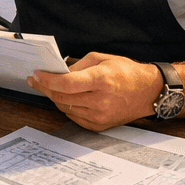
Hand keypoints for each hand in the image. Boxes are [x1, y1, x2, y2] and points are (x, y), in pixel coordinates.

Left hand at [29, 52, 165, 131]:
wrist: (148, 92)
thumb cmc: (126, 72)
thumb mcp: (102, 59)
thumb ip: (78, 66)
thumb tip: (58, 73)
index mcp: (100, 80)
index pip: (66, 84)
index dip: (47, 80)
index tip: (36, 74)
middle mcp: (100, 100)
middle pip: (61, 97)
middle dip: (45, 88)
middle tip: (35, 80)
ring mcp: (100, 116)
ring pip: (65, 108)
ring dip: (54, 97)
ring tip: (48, 87)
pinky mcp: (100, 125)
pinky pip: (74, 117)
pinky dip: (66, 107)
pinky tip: (65, 98)